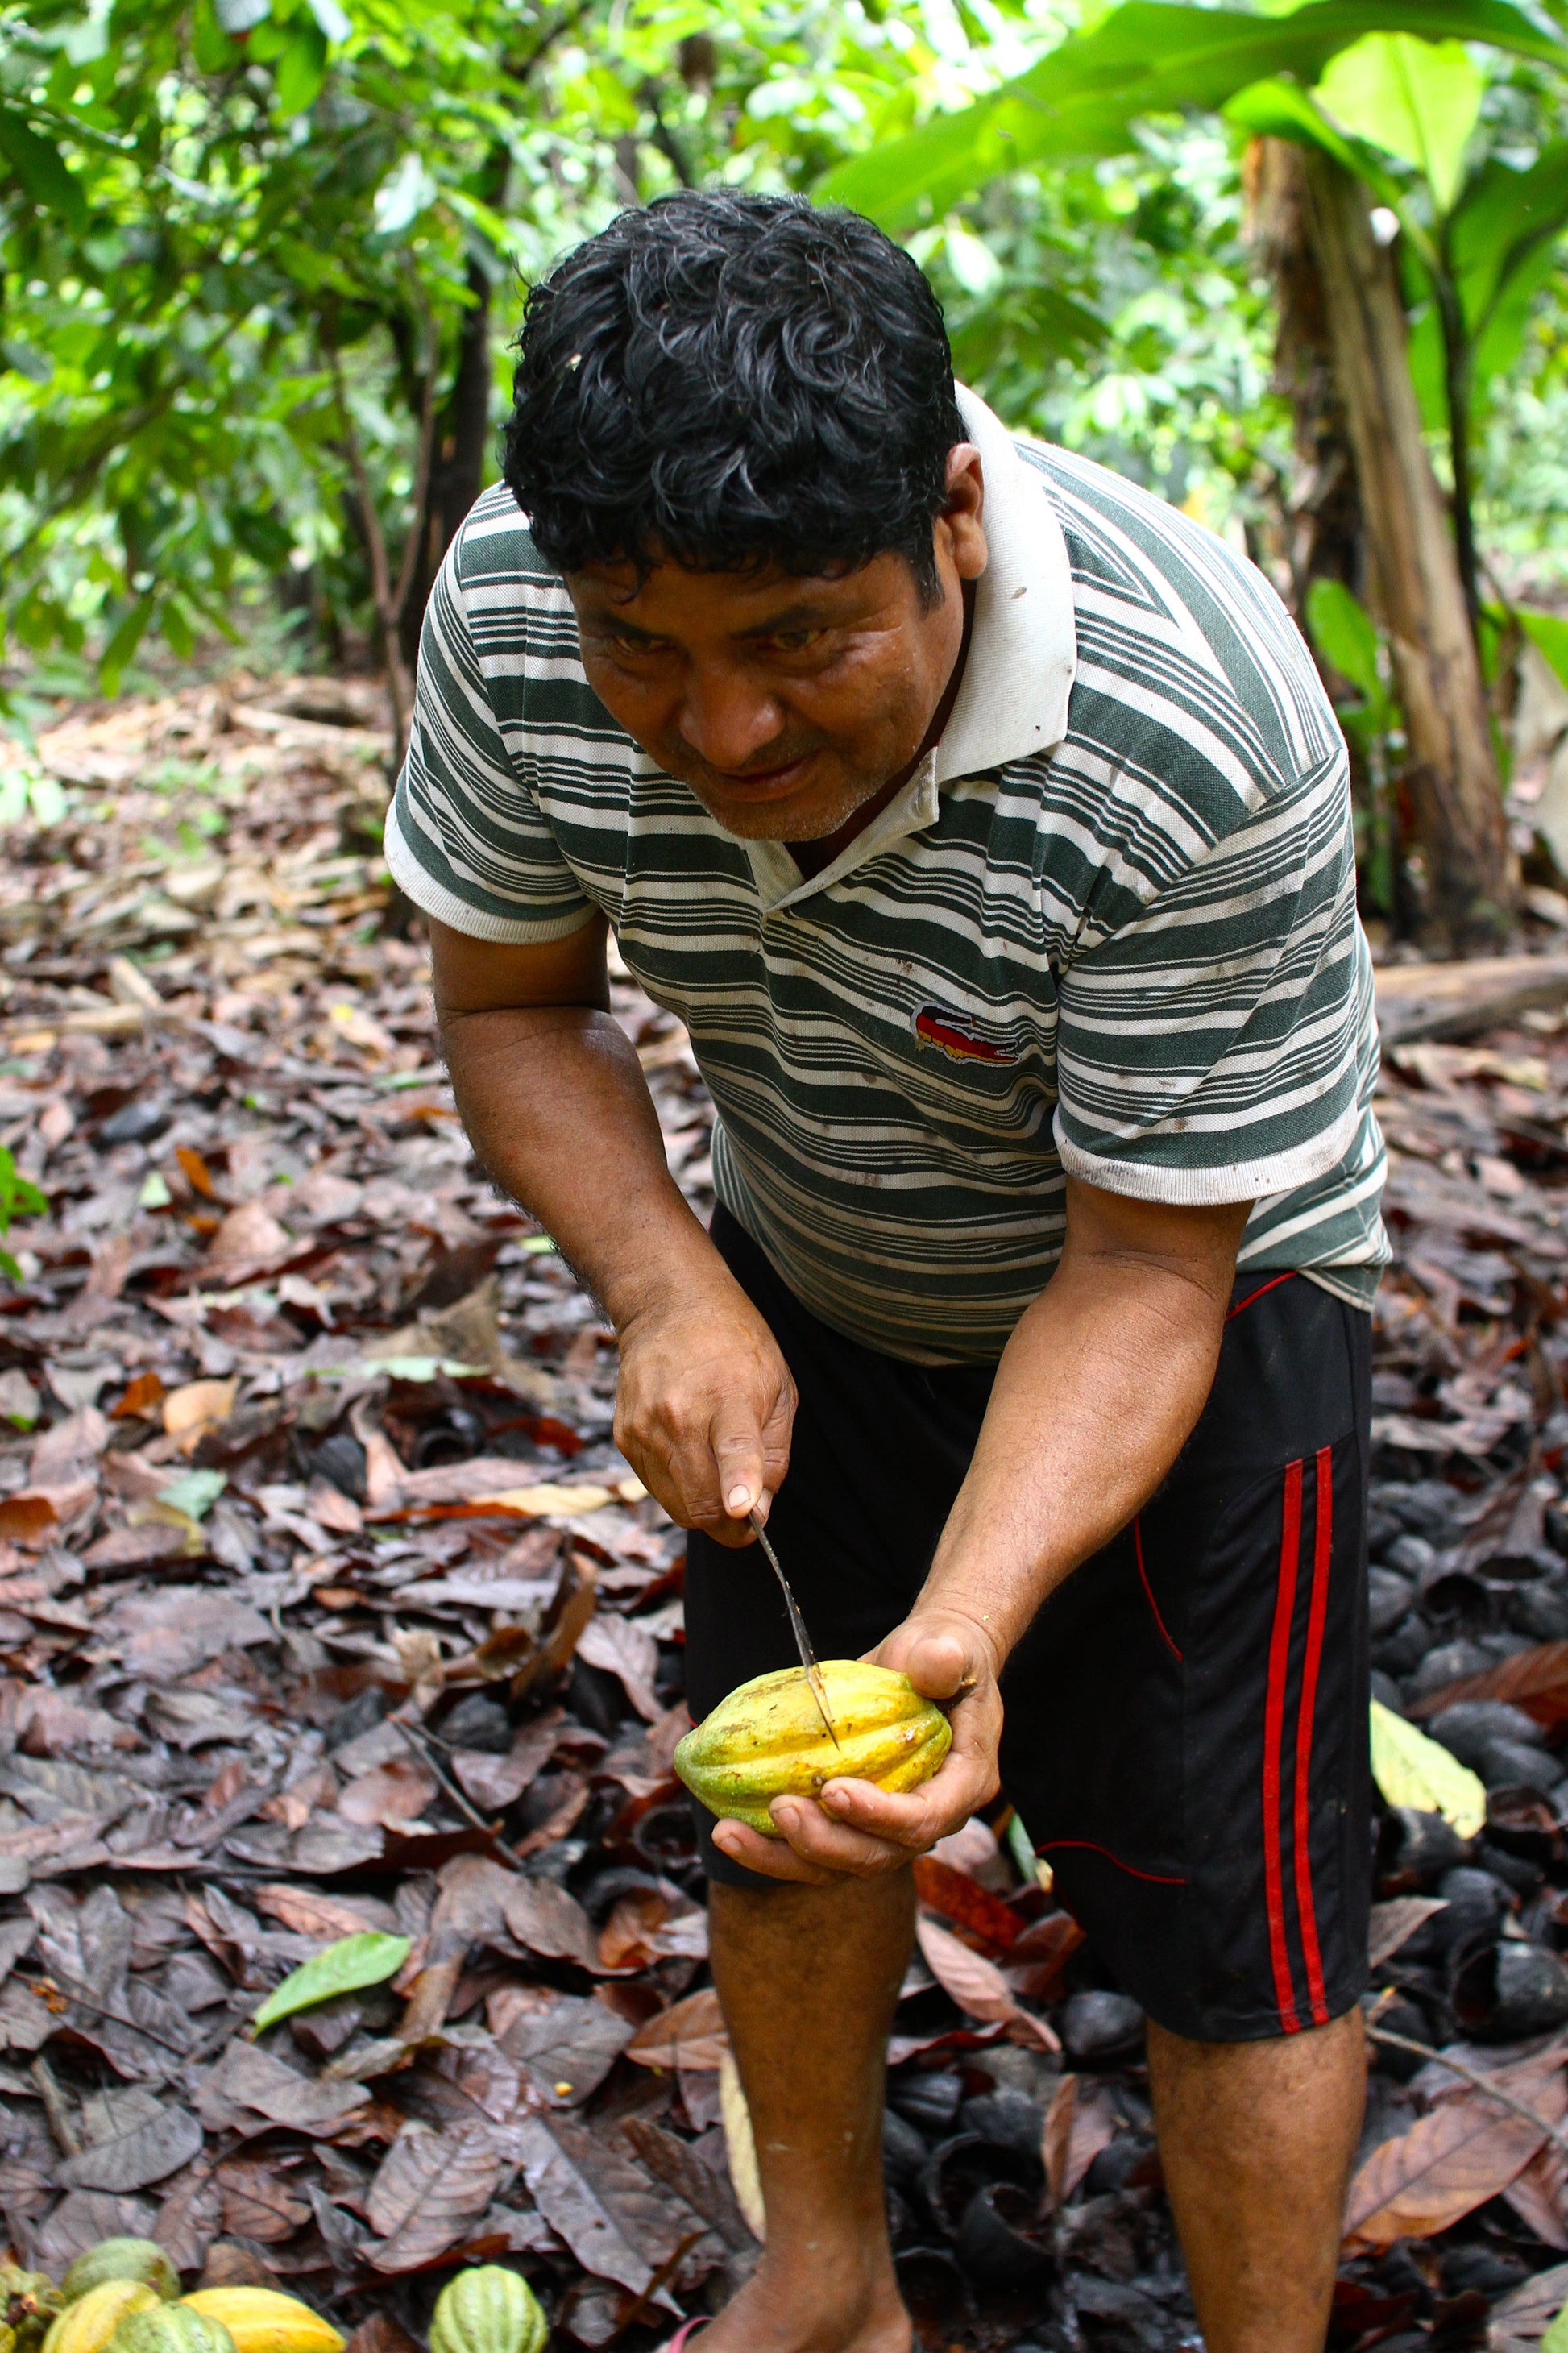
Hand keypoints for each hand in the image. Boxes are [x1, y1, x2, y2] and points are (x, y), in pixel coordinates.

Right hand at [613, 1272, 795, 1546]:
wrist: (669, 1306)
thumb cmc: (735, 1347)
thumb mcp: (779, 1388)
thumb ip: (774, 1456)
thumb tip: (759, 1512)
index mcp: (730, 1394)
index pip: (734, 1447)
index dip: (739, 1483)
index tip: (741, 1510)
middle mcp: (680, 1413)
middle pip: (702, 1501)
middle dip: (731, 1527)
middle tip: (746, 1515)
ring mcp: (646, 1427)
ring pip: (678, 1506)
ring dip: (705, 1508)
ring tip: (719, 1472)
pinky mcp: (625, 1437)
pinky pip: (658, 1489)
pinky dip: (680, 1489)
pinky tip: (691, 1454)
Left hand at [711, 1607, 1003, 1883]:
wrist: (927, 1667)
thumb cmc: (939, 1654)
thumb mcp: (949, 1645)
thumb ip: (943, 1657)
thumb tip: (936, 1662)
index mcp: (963, 1785)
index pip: (924, 1819)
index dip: (880, 1816)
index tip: (833, 1791)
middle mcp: (928, 1819)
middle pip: (876, 1856)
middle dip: (824, 1843)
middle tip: (780, 1809)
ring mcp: (887, 1829)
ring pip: (836, 1865)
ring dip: (782, 1856)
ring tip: (728, 1833)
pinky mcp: (853, 1825)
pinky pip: (813, 1849)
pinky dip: (771, 1846)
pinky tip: (727, 1828)